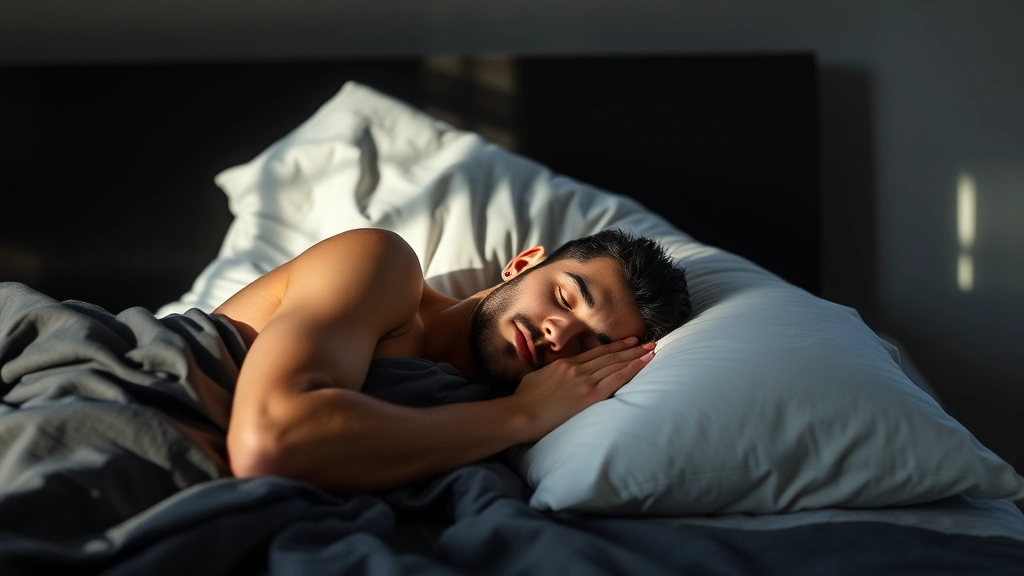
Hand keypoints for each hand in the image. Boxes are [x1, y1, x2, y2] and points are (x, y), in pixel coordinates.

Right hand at [509, 336, 655, 441]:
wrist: (521, 413)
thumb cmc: (523, 400)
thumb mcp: (534, 378)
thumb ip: (548, 374)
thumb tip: (550, 377)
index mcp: (564, 364)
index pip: (595, 353)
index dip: (614, 347)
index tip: (627, 342)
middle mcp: (577, 368)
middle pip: (609, 356)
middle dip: (631, 349)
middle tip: (647, 342)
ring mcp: (585, 380)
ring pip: (616, 363)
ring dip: (636, 356)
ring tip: (651, 350)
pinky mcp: (590, 395)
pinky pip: (617, 378)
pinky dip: (632, 369)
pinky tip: (644, 363)